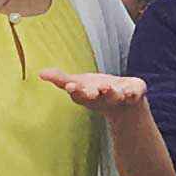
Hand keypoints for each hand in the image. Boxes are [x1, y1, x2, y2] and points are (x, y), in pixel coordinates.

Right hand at [33, 70, 148, 115]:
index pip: (78, 94)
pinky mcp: (134, 93)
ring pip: (114, 96)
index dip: (74, 90)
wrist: (124, 103)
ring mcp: (119, 96)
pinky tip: (130, 92)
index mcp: (87, 95)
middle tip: (89, 91)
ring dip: (110, 93)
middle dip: (91, 94)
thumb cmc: (95, 91)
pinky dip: (133, 93)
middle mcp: (102, 98)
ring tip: (106, 88)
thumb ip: (60, 79)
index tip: (69, 86)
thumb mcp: (78, 83)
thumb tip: (40, 72)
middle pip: (95, 97)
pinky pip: (134, 93)